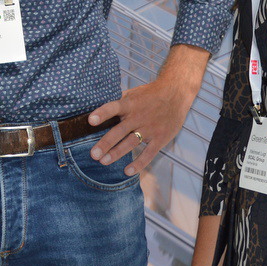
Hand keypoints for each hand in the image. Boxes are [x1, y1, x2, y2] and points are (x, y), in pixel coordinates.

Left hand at [89, 44, 209, 174]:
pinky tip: (128, 171)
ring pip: (131, 143)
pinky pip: (149, 153)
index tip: (90, 121)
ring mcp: (150, 128)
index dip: (102, 113)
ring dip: (117, 153)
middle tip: (94, 155)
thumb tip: (98, 108)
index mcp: (130, 104)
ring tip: (104, 161)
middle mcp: (138, 116)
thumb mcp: (133, 93)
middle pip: (120, 131)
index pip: (113, 108)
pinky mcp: (160, 138)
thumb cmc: (150, 95)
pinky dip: (139, 163)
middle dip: (106, 143)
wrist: (175, 94)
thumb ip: (118, 102)